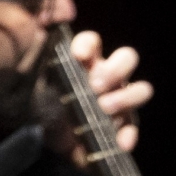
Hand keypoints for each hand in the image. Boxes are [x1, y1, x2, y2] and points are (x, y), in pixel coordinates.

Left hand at [45, 29, 150, 164]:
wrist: (46, 143)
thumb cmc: (41, 108)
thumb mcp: (34, 84)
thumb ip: (36, 61)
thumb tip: (37, 32)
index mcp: (84, 63)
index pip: (92, 42)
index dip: (88, 44)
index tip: (78, 56)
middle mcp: (106, 76)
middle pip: (127, 58)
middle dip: (115, 70)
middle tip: (96, 86)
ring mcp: (119, 100)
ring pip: (141, 89)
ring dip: (126, 97)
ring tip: (105, 109)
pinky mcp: (124, 124)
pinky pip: (134, 125)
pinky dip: (128, 133)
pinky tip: (120, 142)